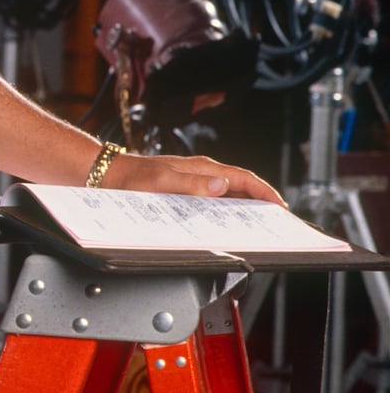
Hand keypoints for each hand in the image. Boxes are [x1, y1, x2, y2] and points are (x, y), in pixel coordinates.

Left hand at [105, 152, 284, 205]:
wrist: (110, 176)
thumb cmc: (133, 177)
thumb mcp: (163, 182)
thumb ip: (192, 184)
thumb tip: (221, 186)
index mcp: (203, 168)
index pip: (244, 178)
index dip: (265, 192)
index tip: (280, 206)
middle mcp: (202, 173)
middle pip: (241, 186)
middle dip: (261, 201)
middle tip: (275, 221)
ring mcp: (195, 181)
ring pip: (229, 193)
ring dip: (244, 207)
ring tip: (257, 224)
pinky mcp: (186, 190)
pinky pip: (213, 199)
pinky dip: (225, 210)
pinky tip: (225, 222)